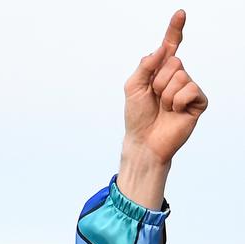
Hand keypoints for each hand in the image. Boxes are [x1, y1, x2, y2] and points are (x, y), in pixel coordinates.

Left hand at [117, 10, 207, 208]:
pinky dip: (178, 101)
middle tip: (155, 99)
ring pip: (181, 75)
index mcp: (161, 71)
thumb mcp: (133, 86)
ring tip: (164, 108)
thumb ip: (146, 64)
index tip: (180, 13)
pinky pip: (191, 89)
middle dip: (159, 81)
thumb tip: (164, 48)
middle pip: (174, 61)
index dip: (175, 30)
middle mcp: (176, 77)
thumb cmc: (137, 117)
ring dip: (166, 94)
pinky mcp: (197, 102)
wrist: (143, 142)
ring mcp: (188, 89)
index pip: (171, 46)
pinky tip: (175, 112)